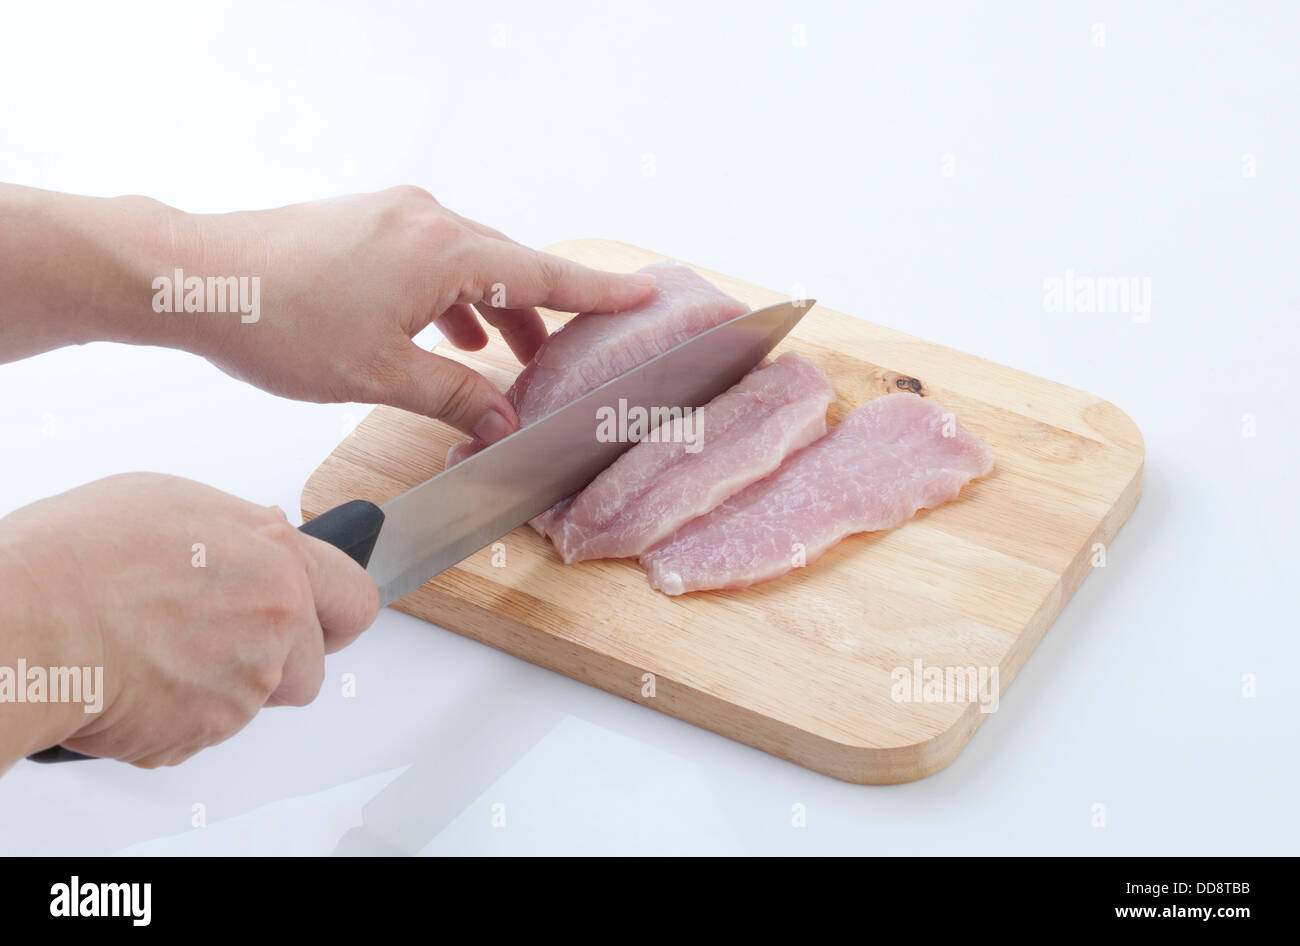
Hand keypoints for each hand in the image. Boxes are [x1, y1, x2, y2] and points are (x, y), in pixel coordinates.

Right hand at [0, 473, 377, 767]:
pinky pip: (203, 734)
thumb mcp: (172, 505)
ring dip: (219, 692)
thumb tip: (258, 544)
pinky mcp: (209, 729)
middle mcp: (277, 617)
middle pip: (312, 666)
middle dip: (278, 664)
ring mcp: (248, 679)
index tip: (324, 624)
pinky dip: (174, 720)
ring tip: (156, 656)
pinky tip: (133, 684)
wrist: (22, 624)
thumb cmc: (75, 558)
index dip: (336, 615)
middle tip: (219, 646)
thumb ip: (239, 533)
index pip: (352, 597)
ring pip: (255, 702)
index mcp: (276, 554)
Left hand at [175, 186, 656, 442]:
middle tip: (577, 356)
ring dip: (498, 311)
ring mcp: (396, 215)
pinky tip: (452, 338)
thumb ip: (454, 396)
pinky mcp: (370, 223)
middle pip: (511, 266)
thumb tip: (504, 424)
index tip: (645, 292)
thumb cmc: (278, 323)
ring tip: (511, 362)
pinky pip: (436, 260)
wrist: (196, 278)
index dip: (598, 291)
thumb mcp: (379, 375)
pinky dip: (456, 299)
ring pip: (472, 265)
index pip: (541, 273)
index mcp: (442, 251)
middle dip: (546, 314)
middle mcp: (427, 219)